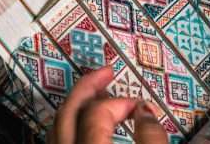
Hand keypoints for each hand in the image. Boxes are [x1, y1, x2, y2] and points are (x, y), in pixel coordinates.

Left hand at [47, 66, 167, 143]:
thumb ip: (151, 138)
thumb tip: (146, 112)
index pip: (99, 113)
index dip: (122, 102)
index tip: (142, 106)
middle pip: (70, 110)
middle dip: (89, 86)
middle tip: (105, 72)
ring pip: (59, 124)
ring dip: (77, 102)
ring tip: (95, 93)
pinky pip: (58, 137)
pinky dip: (71, 121)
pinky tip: (83, 121)